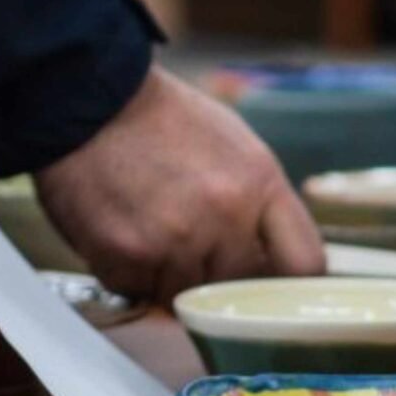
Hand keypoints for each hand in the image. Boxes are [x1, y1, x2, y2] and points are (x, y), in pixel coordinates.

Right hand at [33, 66, 323, 304]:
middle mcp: (226, 214)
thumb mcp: (238, 148)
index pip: (306, 262)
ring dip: (170, 275)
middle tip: (192, 243)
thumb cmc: (165, 121)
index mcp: (261, 183)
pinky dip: (130, 273)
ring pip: (186, 295)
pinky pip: (138, 290)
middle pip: (239, 285)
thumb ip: (260, 204)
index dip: (290, 283)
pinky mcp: (126, 255)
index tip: (275, 287)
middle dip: (218, 273)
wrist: (89, 100)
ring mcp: (176, 238)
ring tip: (152, 229)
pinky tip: (123, 232)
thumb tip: (272, 258)